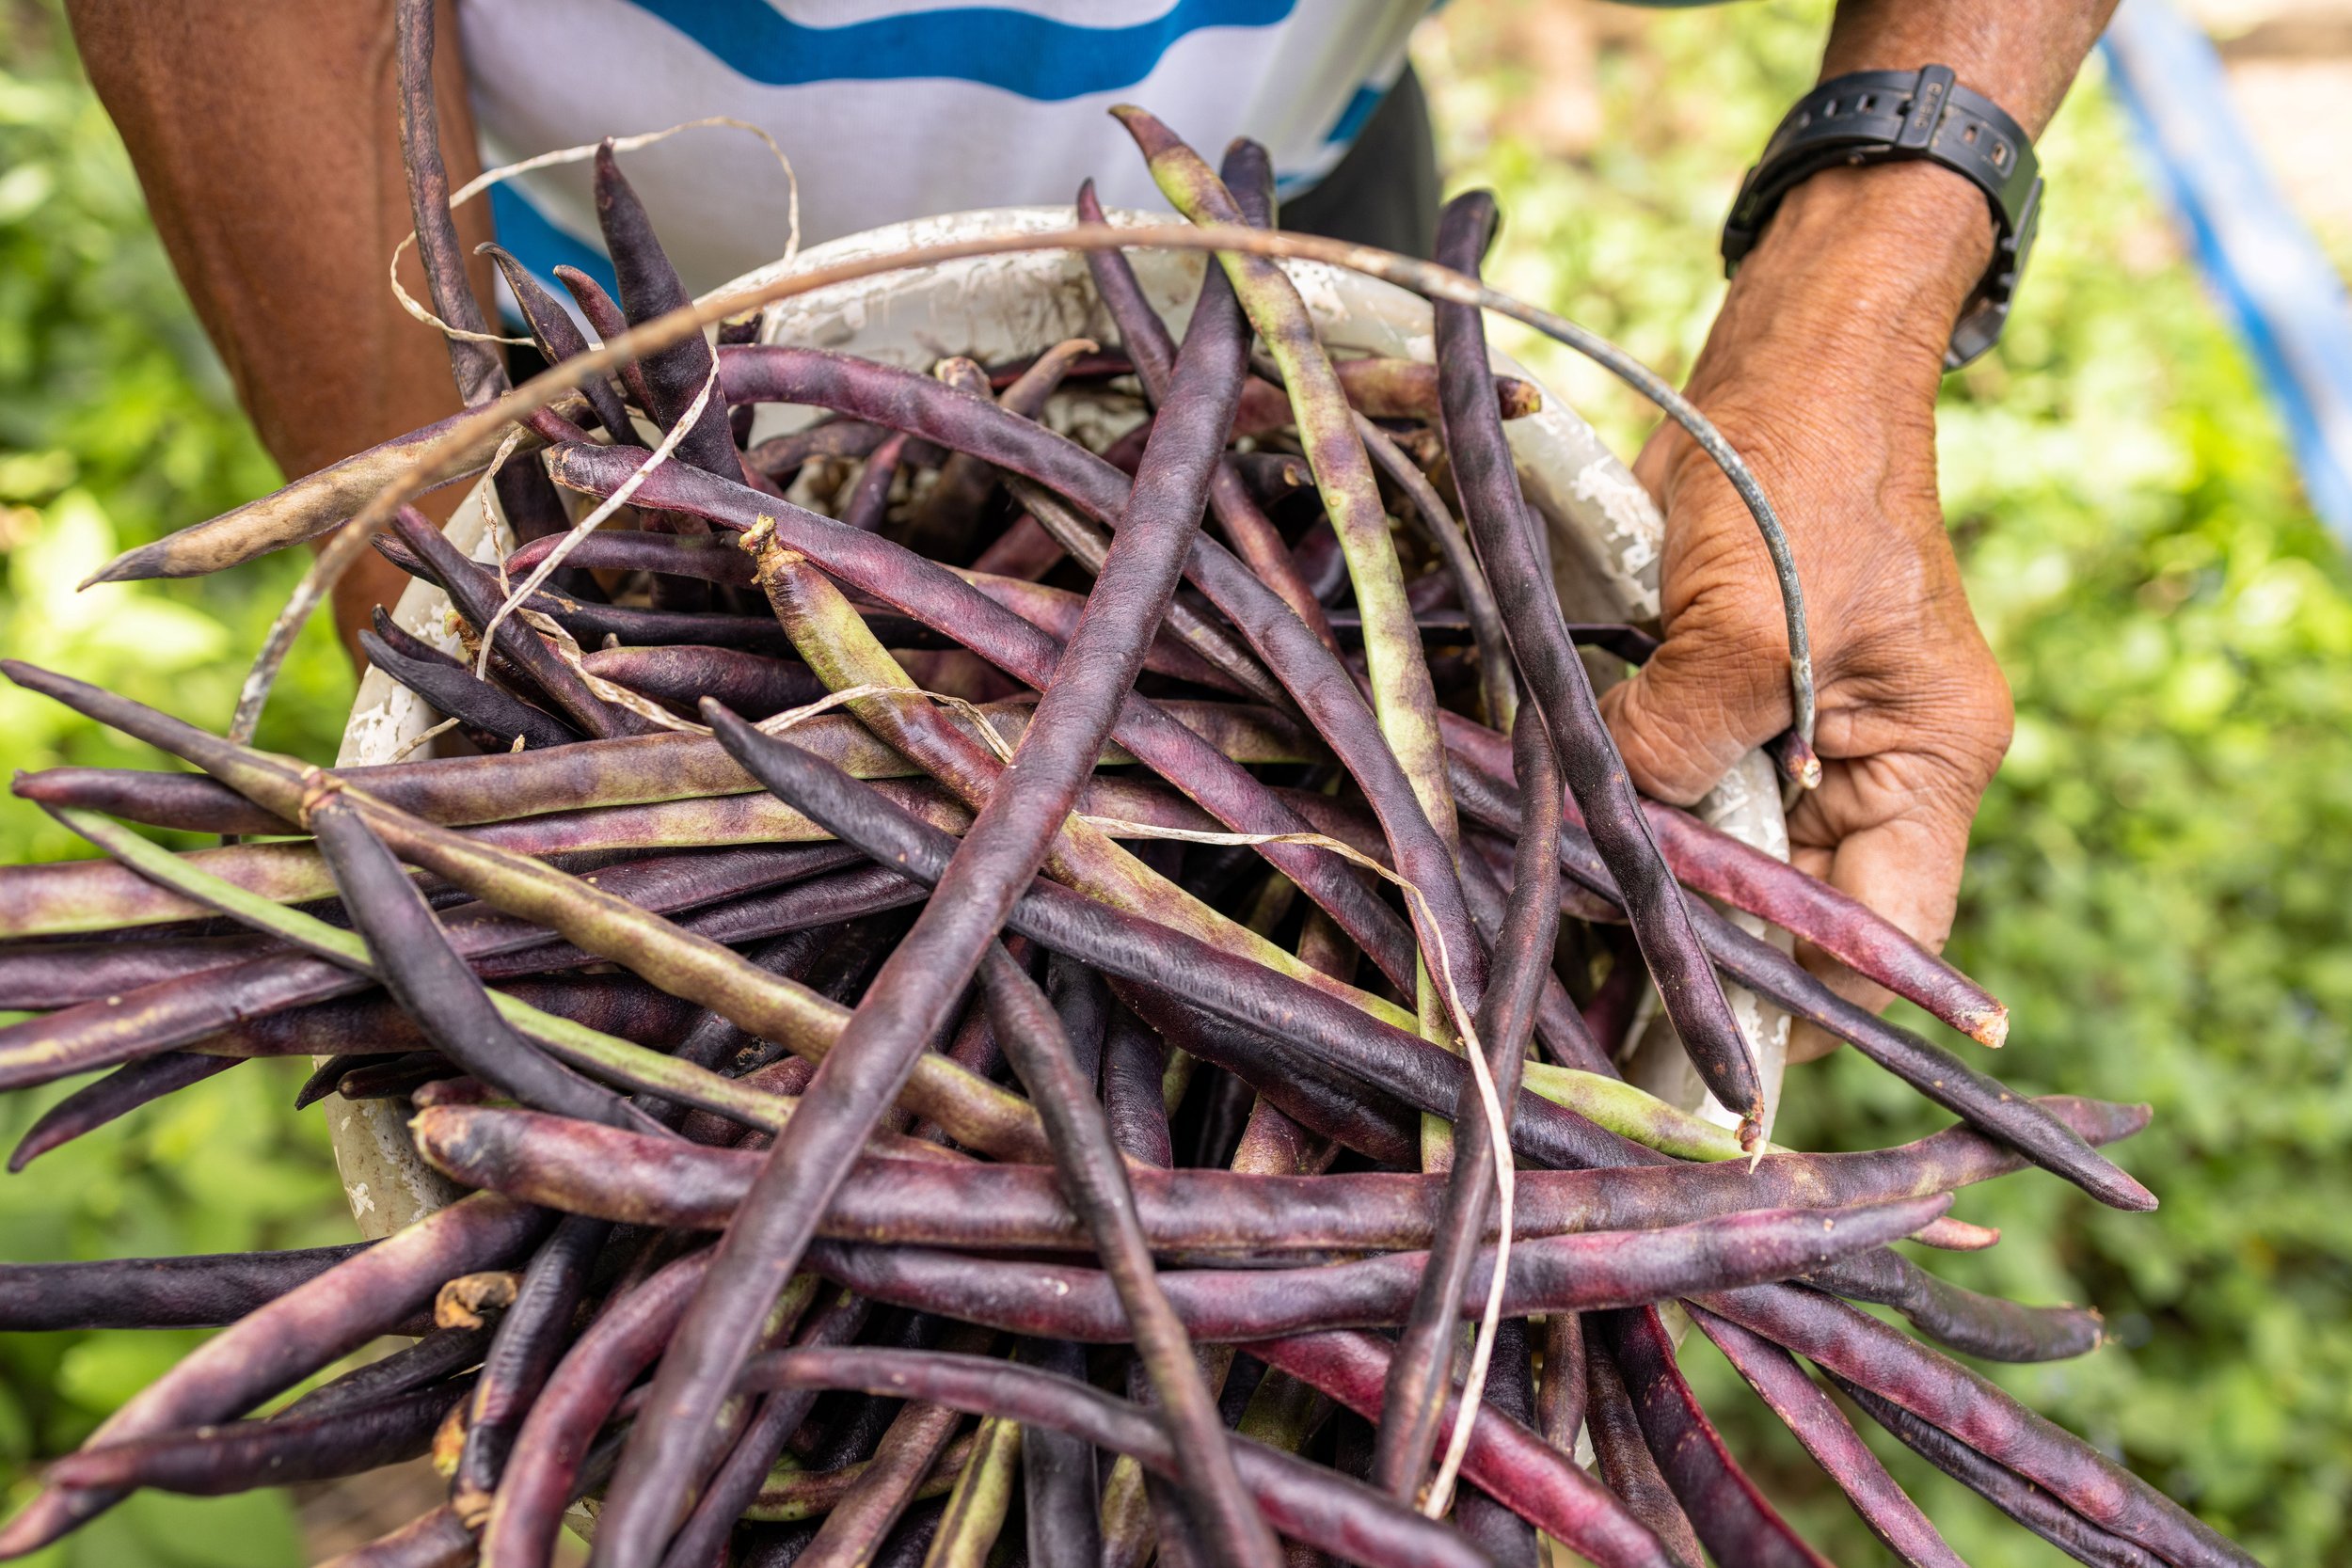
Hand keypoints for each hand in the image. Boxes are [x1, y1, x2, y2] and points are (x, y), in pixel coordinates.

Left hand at [1598, 163, 2014, 1058]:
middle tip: (1576, 1028)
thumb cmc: (1807, 467)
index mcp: (1922, 776)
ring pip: (1707, 870)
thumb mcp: (1753, 614)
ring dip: (1629, 901)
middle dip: (1686, 968)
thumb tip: (1603, 833)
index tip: (1690, 1072)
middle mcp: (1860, 783)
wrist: (1788, 358)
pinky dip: (1600, 826)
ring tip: (1532, 960)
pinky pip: (1655, 799)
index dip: (1794, 1021)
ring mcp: (1784, 750)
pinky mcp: (1708, 710)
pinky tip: (1524, 862)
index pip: (1878, 952)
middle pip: (1781, 926)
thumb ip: (1684, 735)